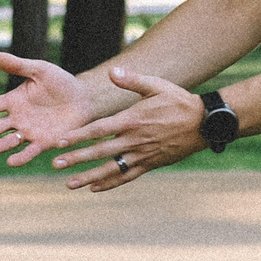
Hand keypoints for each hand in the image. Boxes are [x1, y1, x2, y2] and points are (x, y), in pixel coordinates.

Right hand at [0, 52, 98, 164]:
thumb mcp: (40, 70)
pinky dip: (21, 157)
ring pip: (8, 141)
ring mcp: (30, 132)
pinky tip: (10, 161)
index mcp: (14, 101)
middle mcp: (18, 119)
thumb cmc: (61, 82)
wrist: (84, 99)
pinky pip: (30, 151)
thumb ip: (19, 65)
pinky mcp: (44, 142)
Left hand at [53, 68, 206, 190]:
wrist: (204, 123)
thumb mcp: (157, 85)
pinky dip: (111, 183)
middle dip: (77, 159)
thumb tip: (111, 71)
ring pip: (111, 169)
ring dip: (89, 177)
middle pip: (100, 152)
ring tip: (70, 184)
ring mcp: (142, 155)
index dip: (79, 137)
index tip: (60, 143)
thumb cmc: (178, 101)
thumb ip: (132, 79)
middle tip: (56, 165)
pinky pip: (127, 176)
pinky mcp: (150, 164)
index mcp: (132, 120)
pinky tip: (95, 188)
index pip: (99, 130)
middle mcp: (135, 140)